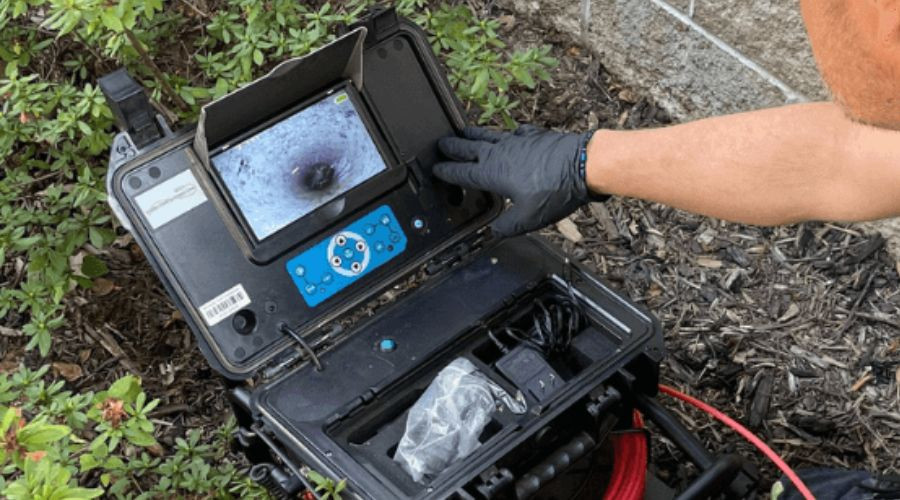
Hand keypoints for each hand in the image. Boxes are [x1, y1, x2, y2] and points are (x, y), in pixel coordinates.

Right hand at [433, 125, 600, 236]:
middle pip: (470, 148)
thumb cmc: (556, 191)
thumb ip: (508, 226)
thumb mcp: (528, 218)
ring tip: (463, 131)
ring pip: (488, 136)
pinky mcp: (534, 136)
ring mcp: (517, 142)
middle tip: (441, 143)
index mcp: (493, 174)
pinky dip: (507, 134)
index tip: (436, 168)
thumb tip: (495, 231)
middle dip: (454, 146)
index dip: (447, 171)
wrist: (583, 164)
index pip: (463, 173)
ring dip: (473, 134)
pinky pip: (514, 133)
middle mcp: (501, 154)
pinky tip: (510, 135)